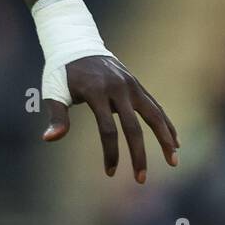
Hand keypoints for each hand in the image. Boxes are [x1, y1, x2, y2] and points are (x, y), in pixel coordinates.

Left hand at [42, 55, 178, 183]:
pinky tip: (175, 141)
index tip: (110, 172)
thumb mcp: (54, 91)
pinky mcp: (137, 85)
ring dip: (166, 139)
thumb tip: (49, 139)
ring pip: (154, 115)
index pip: (107, 129)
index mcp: (96, 92)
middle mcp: (118, 88)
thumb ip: (56, 116)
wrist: (75, 43)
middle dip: (139, 155)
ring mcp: (131, 86)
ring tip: (174, 162)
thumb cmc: (61, 72)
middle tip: (141, 180)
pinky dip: (166, 123)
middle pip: (133, 127)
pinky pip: (155, 107)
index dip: (110, 153)